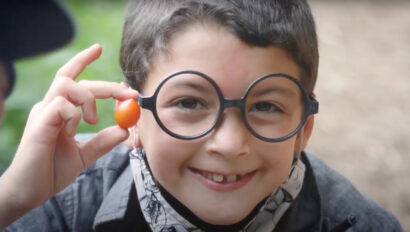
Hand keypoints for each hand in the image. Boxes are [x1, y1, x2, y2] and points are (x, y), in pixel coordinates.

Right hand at [0, 44, 138, 227]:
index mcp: (58, 111)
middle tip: (129, 94)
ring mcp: (42, 113)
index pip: (71, 77)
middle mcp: (49, 107)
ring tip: (92, 121)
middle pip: (76, 79)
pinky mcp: (39, 124)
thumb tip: (124, 130)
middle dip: (108, 85)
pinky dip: (74, 115)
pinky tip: (71, 131)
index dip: (82, 60)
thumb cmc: (51, 171)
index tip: (98, 49)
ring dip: (89, 98)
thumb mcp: (85, 155)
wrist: (30, 192)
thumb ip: (103, 141)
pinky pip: (60, 105)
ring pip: (66, 84)